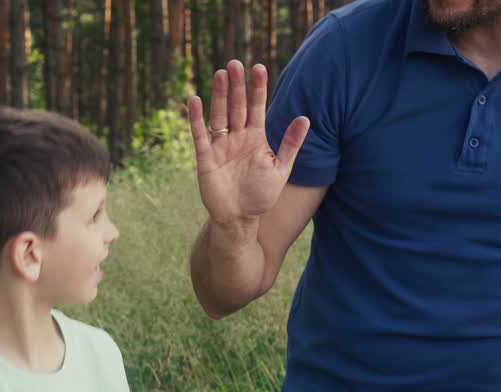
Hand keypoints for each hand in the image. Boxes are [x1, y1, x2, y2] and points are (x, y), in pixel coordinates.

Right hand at [186, 60, 309, 225]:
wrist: (241, 219)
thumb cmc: (262, 196)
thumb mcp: (281, 169)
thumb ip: (290, 144)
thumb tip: (305, 118)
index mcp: (256, 137)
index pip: (257, 107)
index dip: (258, 88)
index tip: (259, 67)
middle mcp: (237, 138)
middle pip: (237, 106)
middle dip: (237, 85)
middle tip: (235, 63)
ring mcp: (220, 146)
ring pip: (219, 115)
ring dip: (219, 95)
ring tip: (220, 74)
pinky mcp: (206, 158)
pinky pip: (200, 135)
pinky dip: (197, 119)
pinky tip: (195, 100)